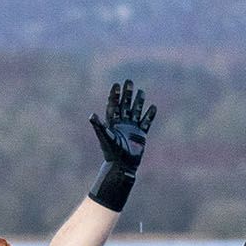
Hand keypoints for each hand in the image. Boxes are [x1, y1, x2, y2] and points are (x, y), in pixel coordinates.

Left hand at [87, 80, 155, 211]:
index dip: (115, 95)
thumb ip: (99, 126)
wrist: (122, 165)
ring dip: (138, 102)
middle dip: (127, 94)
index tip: (117, 84)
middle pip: (125, 105)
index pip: (113, 105)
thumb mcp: (105, 137)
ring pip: (136, 111)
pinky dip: (149, 115)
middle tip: (129, 81)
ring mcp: (132, 128)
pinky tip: (153, 107)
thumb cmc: (112, 152)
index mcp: (112, 123)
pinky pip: (146, 122)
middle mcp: (122, 124)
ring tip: (141, 91)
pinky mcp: (141, 134)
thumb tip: (91, 114)